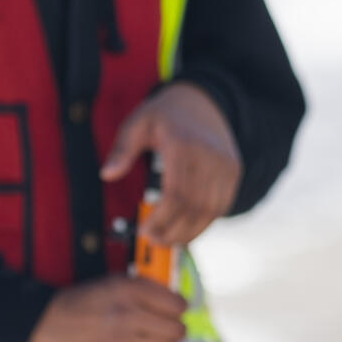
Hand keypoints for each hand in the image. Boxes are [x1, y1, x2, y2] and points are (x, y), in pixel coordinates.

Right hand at [26, 276, 187, 341]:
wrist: (44, 324)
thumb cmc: (78, 302)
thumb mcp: (112, 282)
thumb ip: (145, 288)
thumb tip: (175, 300)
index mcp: (129, 291)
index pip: (178, 305)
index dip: (179, 309)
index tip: (175, 311)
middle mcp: (128, 316)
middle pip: (177, 330)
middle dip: (176, 330)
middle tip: (168, 330)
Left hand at [102, 82, 241, 245]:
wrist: (205, 100)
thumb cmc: (167, 114)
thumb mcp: (138, 123)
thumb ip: (122, 150)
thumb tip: (107, 174)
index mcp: (184, 145)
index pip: (176, 194)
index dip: (161, 219)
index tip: (144, 230)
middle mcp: (210, 156)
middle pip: (194, 207)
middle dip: (173, 230)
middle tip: (153, 241)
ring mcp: (226, 165)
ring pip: (211, 211)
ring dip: (190, 231)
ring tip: (168, 239)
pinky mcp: (234, 171)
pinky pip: (222, 205)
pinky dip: (205, 221)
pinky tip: (187, 227)